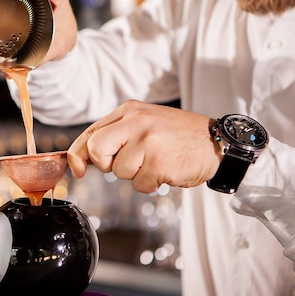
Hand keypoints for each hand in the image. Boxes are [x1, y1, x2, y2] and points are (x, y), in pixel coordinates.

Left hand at [67, 100, 221, 192]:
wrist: (217, 142)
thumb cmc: (177, 136)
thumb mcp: (145, 124)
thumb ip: (116, 135)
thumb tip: (83, 159)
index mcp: (129, 110)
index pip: (91, 133)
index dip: (78, 154)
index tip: (77, 169)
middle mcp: (137, 121)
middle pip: (97, 150)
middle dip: (107, 164)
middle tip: (129, 163)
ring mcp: (149, 141)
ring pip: (120, 172)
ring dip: (137, 175)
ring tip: (157, 162)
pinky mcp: (160, 162)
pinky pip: (140, 184)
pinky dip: (151, 184)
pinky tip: (167, 169)